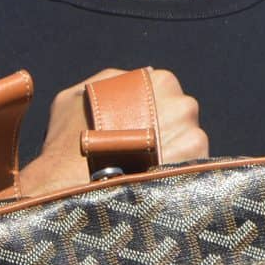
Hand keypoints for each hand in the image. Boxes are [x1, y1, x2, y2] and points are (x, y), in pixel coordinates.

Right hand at [17, 67, 209, 196]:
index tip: (132, 127)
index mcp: (160, 81)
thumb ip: (112, 79)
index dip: (148, 109)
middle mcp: (182, 104)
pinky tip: (155, 178)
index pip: (166, 90)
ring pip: (188, 140)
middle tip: (137, 149)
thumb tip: (145, 73)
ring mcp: (192, 134)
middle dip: (164, 129)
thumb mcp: (76, 96)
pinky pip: (196, 164)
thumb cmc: (68, 142)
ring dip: (172, 151)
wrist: (71, 191)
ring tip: (144, 167)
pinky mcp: (196, 164)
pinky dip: (178, 170)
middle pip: (180, 115)